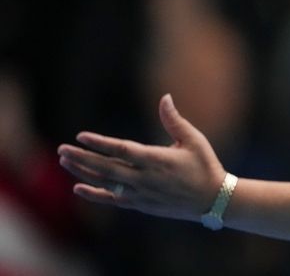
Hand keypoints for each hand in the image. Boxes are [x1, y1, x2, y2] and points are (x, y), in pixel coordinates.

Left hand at [58, 94, 226, 221]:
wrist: (213, 199)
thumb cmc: (205, 165)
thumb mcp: (193, 139)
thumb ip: (174, 120)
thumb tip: (165, 97)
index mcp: (158, 160)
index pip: (122, 150)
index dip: (100, 143)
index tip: (81, 136)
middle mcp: (146, 178)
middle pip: (106, 168)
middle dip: (82, 158)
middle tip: (61, 150)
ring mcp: (141, 194)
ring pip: (106, 183)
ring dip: (83, 172)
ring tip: (65, 162)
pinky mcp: (141, 205)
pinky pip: (112, 199)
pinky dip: (94, 194)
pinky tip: (78, 187)